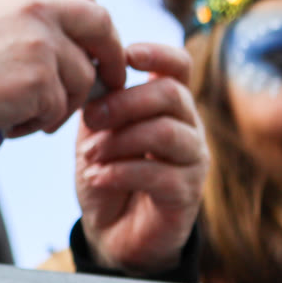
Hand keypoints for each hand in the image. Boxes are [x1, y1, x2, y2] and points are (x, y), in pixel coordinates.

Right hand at [0, 0, 126, 139]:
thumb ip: (35, 22)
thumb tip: (88, 48)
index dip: (94, 18)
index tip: (94, 43)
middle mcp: (34, 7)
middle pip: (100, 23)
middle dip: (111, 55)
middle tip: (108, 82)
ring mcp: (40, 41)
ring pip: (84, 76)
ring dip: (65, 102)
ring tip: (28, 114)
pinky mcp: (39, 78)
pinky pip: (60, 107)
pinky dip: (40, 122)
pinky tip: (11, 123)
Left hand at [74, 42, 204, 274]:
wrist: (111, 229)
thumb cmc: (106, 170)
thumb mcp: (95, 131)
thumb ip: (97, 100)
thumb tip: (89, 65)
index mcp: (166, 105)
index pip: (178, 65)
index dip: (157, 53)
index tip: (126, 55)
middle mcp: (188, 127)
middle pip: (170, 94)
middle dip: (124, 102)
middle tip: (91, 120)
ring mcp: (192, 161)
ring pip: (166, 132)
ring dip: (119, 141)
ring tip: (89, 156)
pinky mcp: (187, 193)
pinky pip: (158, 174)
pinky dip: (119, 172)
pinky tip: (96, 177)